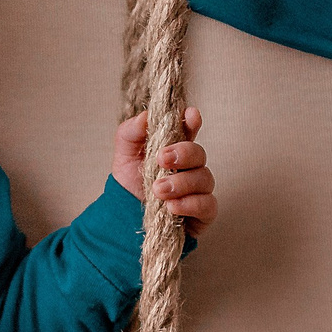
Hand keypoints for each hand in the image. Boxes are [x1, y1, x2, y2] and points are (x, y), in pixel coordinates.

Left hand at [114, 105, 214, 237]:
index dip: (192, 121)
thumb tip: (146, 116)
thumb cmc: (131, 182)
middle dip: (183, 153)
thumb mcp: (124, 154)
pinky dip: (189, 204)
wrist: (126, 215)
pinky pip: (207, 205)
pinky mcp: (203, 212)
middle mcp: (191, 167)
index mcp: (174, 148)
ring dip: (181, 183)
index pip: (189, 129)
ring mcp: (199, 189)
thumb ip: (131, 132)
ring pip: (204, 178)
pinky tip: (171, 207)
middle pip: (199, 153)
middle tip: (161, 159)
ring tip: (158, 190)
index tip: (190, 115)